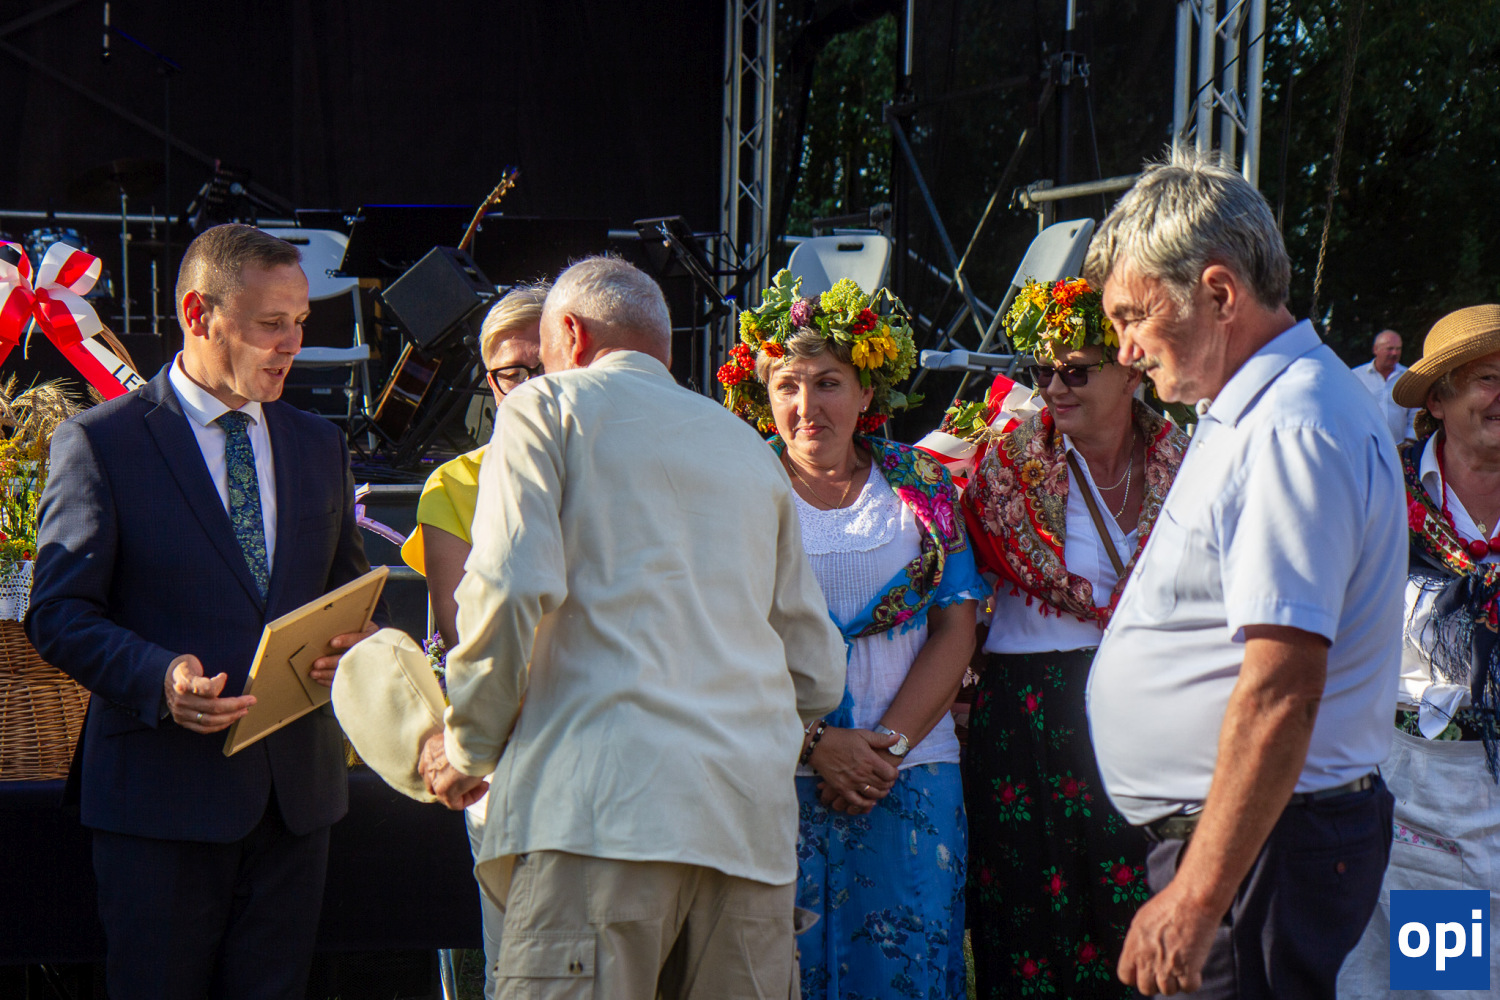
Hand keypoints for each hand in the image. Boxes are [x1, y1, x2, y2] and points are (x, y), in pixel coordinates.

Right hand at [163, 654, 255, 733]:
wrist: (164, 677)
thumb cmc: (183, 669)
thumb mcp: (190, 663)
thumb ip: (204, 675)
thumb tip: (222, 680)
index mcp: (183, 684)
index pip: (207, 689)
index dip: (219, 683)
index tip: (224, 676)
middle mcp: (181, 700)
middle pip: (213, 707)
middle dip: (235, 705)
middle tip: (251, 700)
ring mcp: (180, 713)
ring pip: (210, 720)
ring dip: (230, 717)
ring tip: (244, 711)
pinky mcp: (182, 721)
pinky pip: (203, 728)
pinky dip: (219, 726)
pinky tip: (231, 719)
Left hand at [309, 621, 379, 686]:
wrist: (374, 644)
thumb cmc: (360, 631)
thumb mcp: (361, 625)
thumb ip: (349, 626)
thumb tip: (329, 625)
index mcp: (371, 636)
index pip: (360, 638)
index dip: (347, 640)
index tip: (333, 642)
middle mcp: (370, 652)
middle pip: (351, 658)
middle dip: (332, 662)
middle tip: (317, 663)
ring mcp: (365, 665)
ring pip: (346, 672)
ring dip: (327, 673)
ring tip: (314, 673)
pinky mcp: (358, 675)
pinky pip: (344, 681)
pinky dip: (330, 681)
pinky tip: (319, 679)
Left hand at [418, 726, 488, 810]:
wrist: (476, 740)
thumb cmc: (475, 735)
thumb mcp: (463, 740)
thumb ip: (459, 750)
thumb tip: (470, 757)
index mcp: (431, 748)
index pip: (432, 766)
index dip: (448, 772)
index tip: (466, 768)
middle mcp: (428, 764)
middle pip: (436, 782)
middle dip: (453, 783)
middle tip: (472, 779)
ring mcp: (434, 778)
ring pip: (446, 795)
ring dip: (464, 791)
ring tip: (482, 782)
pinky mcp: (443, 791)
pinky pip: (456, 803)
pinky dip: (472, 798)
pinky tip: (485, 786)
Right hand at [807, 727, 898, 813]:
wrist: (819, 744)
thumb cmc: (842, 738)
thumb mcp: (863, 734)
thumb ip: (881, 739)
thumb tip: (899, 737)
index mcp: (870, 760)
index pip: (890, 774)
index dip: (894, 774)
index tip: (892, 772)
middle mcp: (863, 773)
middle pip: (883, 786)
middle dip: (889, 784)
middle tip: (887, 781)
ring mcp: (852, 782)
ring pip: (873, 795)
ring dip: (880, 794)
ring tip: (880, 789)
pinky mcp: (842, 788)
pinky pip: (857, 802)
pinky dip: (866, 804)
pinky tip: (869, 800)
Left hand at [1116, 877, 1220, 994]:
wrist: (1192, 899)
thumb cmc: (1169, 905)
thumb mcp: (1141, 921)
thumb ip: (1136, 943)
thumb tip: (1136, 958)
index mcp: (1133, 946)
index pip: (1126, 976)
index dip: (1136, 975)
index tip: (1146, 970)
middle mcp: (1147, 959)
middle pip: (1146, 988)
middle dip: (1155, 981)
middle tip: (1165, 968)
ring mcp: (1167, 966)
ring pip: (1168, 990)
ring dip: (1175, 981)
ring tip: (1179, 963)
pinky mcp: (1189, 968)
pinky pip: (1189, 987)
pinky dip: (1192, 980)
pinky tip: (1193, 965)